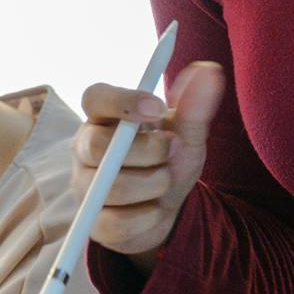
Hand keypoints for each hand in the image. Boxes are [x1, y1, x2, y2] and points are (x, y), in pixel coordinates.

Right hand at [72, 62, 224, 258]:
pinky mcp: (93, 222)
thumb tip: (208, 71)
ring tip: (166, 180)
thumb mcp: (186, 134)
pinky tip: (155, 208)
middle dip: (146, 151)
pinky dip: (149, 216)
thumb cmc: (169, 161)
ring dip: (155, 184)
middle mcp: (86, 148)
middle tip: (173, 149)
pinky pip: (118, 222)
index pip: (95, 98)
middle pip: (97, 146)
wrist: (167, 208)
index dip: (122, 101)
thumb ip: (195, 106)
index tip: (157, 108)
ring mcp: (85, 186)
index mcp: (104, 117)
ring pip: (112, 187)